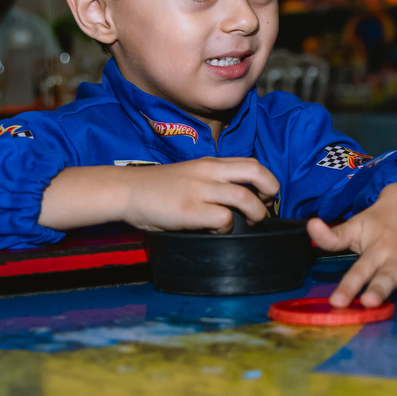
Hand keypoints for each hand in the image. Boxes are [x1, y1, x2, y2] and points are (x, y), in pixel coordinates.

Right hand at [120, 157, 279, 233]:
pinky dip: (227, 229)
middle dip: (271, 191)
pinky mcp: (189, 210)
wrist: (126, 191)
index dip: (266, 181)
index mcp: (210, 163)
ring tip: (249, 224)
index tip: (264, 196)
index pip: (252, 163)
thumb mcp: (191, 174)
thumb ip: (213, 180)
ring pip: (244, 198)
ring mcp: (199, 190)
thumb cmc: (158, 187)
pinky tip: (216, 232)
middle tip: (265, 208)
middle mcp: (208, 172)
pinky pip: (223, 219)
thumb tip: (241, 197)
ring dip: (255, 214)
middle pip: (256, 173)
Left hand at [308, 179, 396, 316]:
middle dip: (381, 288)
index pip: (358, 270)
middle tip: (373, 304)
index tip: (337, 303)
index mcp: (376, 250)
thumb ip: (333, 236)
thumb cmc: (381, 220)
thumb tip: (310, 226)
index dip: (348, 286)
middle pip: (389, 274)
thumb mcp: (355, 226)